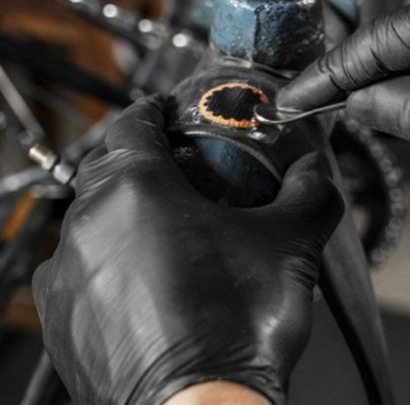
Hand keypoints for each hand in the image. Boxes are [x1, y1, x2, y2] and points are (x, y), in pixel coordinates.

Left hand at [31, 98, 343, 404]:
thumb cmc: (235, 329)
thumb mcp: (291, 244)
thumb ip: (309, 194)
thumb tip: (316, 174)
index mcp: (136, 190)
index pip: (133, 124)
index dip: (154, 111)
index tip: (167, 114)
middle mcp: (89, 225)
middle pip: (110, 173)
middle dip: (145, 169)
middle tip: (185, 180)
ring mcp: (68, 275)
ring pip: (94, 225)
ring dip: (127, 220)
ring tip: (175, 241)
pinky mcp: (63, 319)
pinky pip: (83, 274)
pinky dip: (111, 268)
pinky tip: (151, 288)